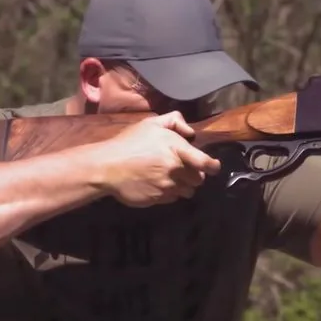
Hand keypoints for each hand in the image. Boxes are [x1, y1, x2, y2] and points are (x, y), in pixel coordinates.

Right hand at [91, 111, 221, 206]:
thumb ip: (174, 121)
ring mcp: (167, 187)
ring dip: (183, 186)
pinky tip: (158, 184)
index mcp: (177, 150)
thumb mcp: (150, 124)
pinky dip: (170, 193)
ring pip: (187, 191)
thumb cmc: (129, 143)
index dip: (213, 166)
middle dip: (194, 175)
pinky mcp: (159, 199)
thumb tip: (190, 131)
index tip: (213, 167)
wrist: (107, 167)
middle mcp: (176, 170)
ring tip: (170, 178)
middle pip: (199, 179)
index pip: (206, 163)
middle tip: (182, 169)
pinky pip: (173, 199)